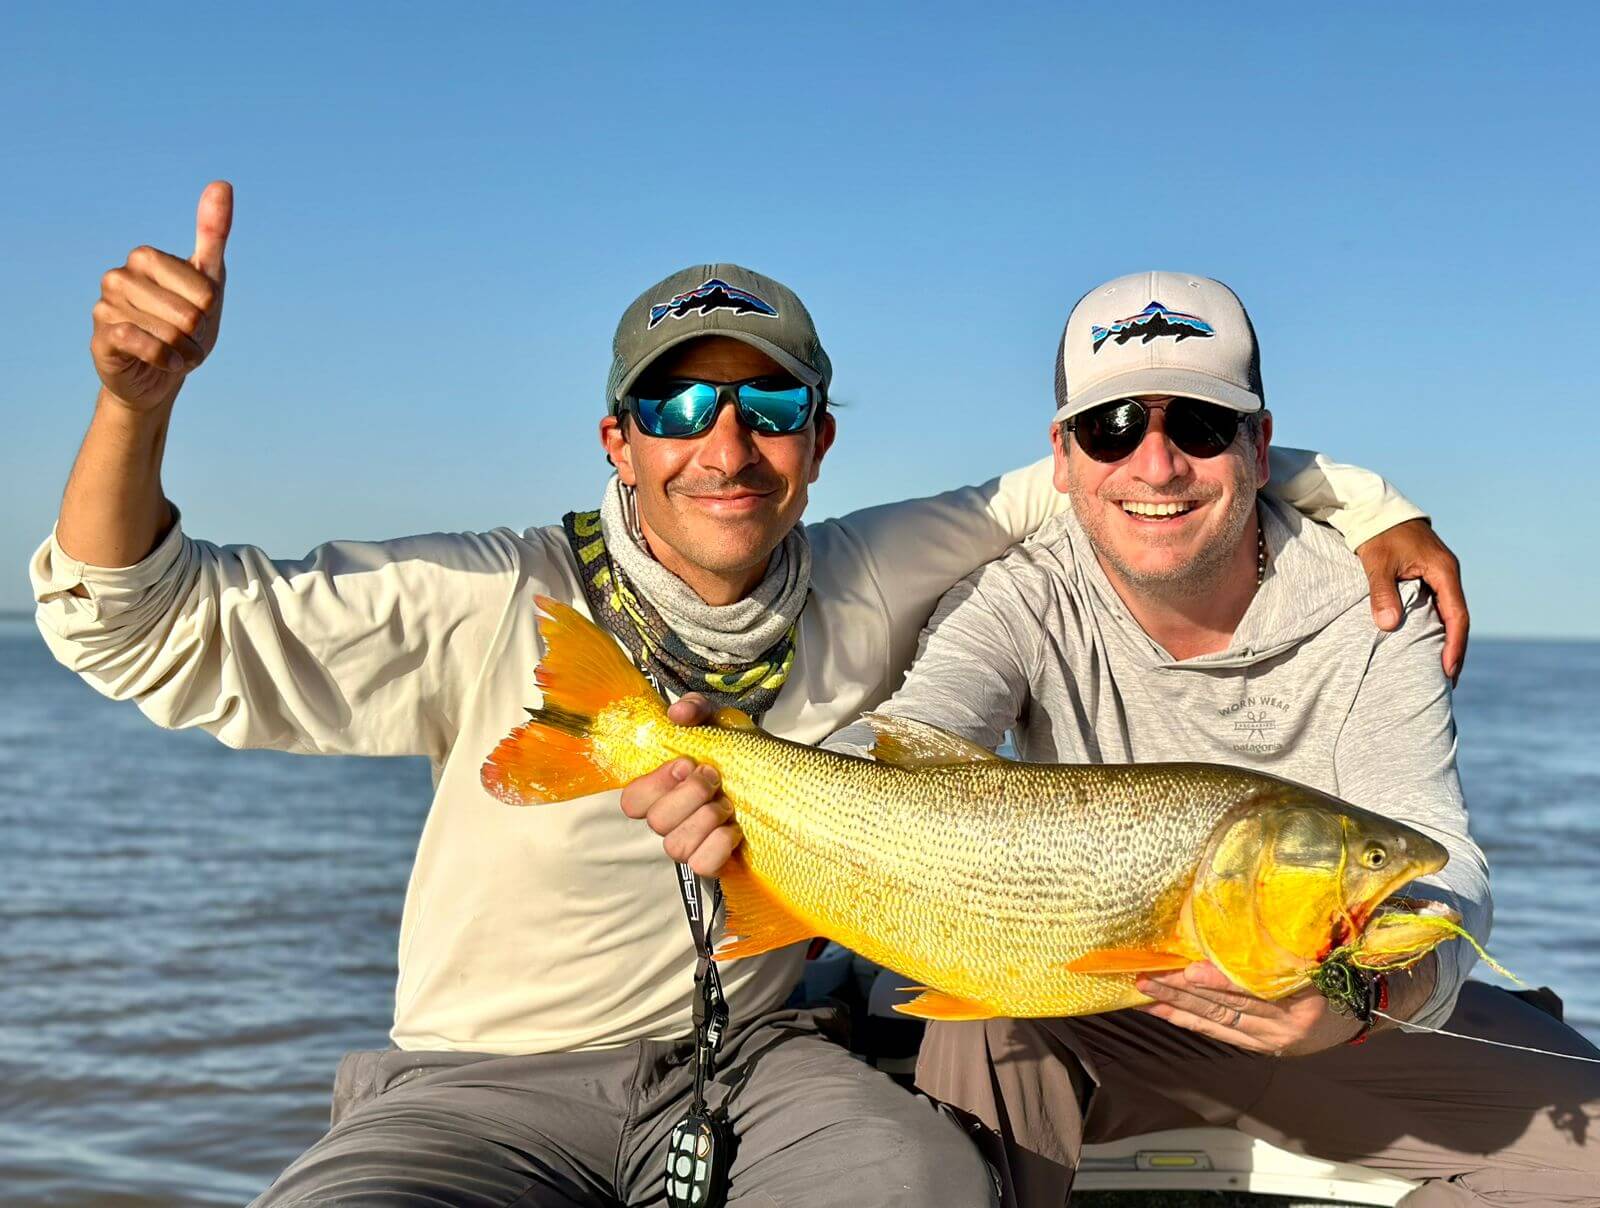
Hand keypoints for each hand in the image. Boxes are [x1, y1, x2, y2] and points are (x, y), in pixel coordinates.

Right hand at [91, 180, 232, 412]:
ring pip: (169, 332)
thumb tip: (222, 183)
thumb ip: (213, 234)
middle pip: (189, 314)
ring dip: (183, 353)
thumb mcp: (208, 282)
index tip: (198, 316)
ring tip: (173, 352)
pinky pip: (144, 345)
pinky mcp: (101, 336)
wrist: (159, 375)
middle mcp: (119, 276)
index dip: (210, 313)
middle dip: (197, 337)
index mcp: (145, 258)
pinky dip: (165, 360)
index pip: (205, 291)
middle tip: (183, 339)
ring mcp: (106, 306)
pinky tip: (164, 363)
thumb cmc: (186, 327)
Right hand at [618, 694, 742, 875]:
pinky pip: (702, 866)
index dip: (654, 784)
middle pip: (656, 822)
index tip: (686, 763)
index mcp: (665, 789)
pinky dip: (719, 845)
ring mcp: (691, 844)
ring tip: (727, 804)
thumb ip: (697, 709)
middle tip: (714, 778)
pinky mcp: (713, 863)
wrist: (781, 779)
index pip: (632, 801)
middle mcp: (672, 820)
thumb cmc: (742, 754)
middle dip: (690, 795)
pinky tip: (734, 830)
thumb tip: (678, 714)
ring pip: (676, 846)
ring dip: (706, 819)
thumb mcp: (721, 722)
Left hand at [1135, 962, 1362, 1056]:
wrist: (1360, 1009)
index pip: (1254, 989)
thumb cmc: (1336, 970)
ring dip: (1177, 1007)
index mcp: (1305, 994)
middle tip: (1147, 976)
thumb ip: (1284, 942)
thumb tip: (1237, 916)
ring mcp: (1273, 1039)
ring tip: (1144, 992)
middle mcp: (1286, 1022)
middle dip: (1182, 991)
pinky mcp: (1262, 1047)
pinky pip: (1219, 1033)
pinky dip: (1189, 1022)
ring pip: (1217, 1021)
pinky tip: (1163, 1011)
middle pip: (1226, 1006)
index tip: (1189, 969)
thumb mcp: (1321, 952)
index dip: (1220, 981)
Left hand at [1355, 519, 1468, 684]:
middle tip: (1447, 681)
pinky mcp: (1429, 577)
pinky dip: (1436, 628)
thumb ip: (1382, 593)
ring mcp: (1441, 576)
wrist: (1378, 511)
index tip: (1448, 670)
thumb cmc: (1378, 535)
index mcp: (1444, 572)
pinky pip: (1438, 607)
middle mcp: (1448, 575)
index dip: (1454, 645)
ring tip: (1440, 670)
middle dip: (1454, 650)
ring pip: (1449, 615)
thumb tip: (1388, 625)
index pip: (1457, 616)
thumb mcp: (1377, 563)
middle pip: (1458, 619)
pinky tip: (1428, 645)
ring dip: (1447, 641)